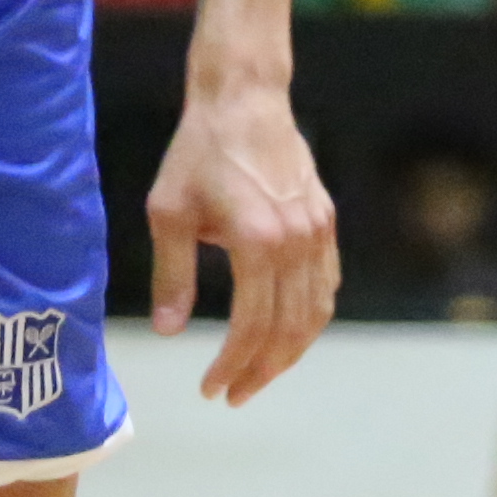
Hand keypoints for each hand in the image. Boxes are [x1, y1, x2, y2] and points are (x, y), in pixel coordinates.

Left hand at [145, 56, 340, 402]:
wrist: (244, 101)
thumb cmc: (197, 153)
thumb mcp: (169, 213)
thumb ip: (172, 275)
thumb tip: (169, 332)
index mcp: (257, 241)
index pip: (251, 325)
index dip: (232, 364)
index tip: (212, 389)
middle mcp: (296, 242)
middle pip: (289, 329)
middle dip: (262, 370)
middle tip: (234, 395)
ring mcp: (317, 232)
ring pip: (315, 313)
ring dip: (290, 352)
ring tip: (259, 373)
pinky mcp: (325, 222)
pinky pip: (326, 286)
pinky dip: (310, 318)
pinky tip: (288, 332)